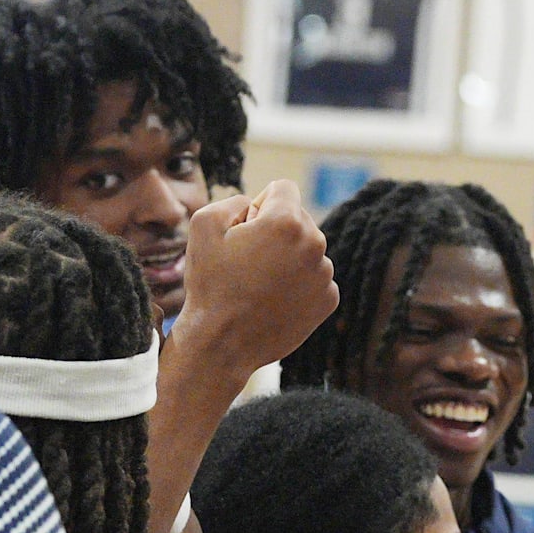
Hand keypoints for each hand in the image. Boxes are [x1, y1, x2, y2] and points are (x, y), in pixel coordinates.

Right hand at [168, 179, 337, 383]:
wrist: (224, 343)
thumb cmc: (211, 284)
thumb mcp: (205, 223)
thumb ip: (235, 200)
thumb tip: (255, 204)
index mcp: (288, 221)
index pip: (284, 189)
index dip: (260, 204)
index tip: (247, 228)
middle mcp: (315, 245)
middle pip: (299, 220)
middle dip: (277, 231)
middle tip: (249, 260)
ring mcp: (325, 275)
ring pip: (308, 251)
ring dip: (289, 259)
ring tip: (261, 283)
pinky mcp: (329, 301)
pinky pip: (315, 278)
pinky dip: (299, 284)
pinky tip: (275, 299)